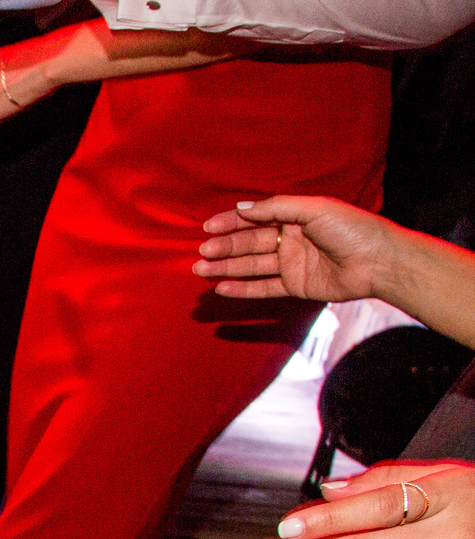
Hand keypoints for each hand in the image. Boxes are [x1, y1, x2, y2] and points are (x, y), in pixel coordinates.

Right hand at [195, 195, 396, 305]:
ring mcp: (293, 264)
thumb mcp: (314, 209)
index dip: (232, 223)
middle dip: (225, 247)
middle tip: (202, 252)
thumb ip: (277, 208)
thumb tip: (242, 208)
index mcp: (296, 217)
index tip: (208, 227)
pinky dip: (243, 289)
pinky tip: (222, 288)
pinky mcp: (296, 286)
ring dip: (227, 268)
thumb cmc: (352, 228)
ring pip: (252, 265)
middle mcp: (291, 239)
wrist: (378, 261)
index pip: (257, 219)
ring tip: (201, 270)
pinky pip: (264, 288)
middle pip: (250, 243)